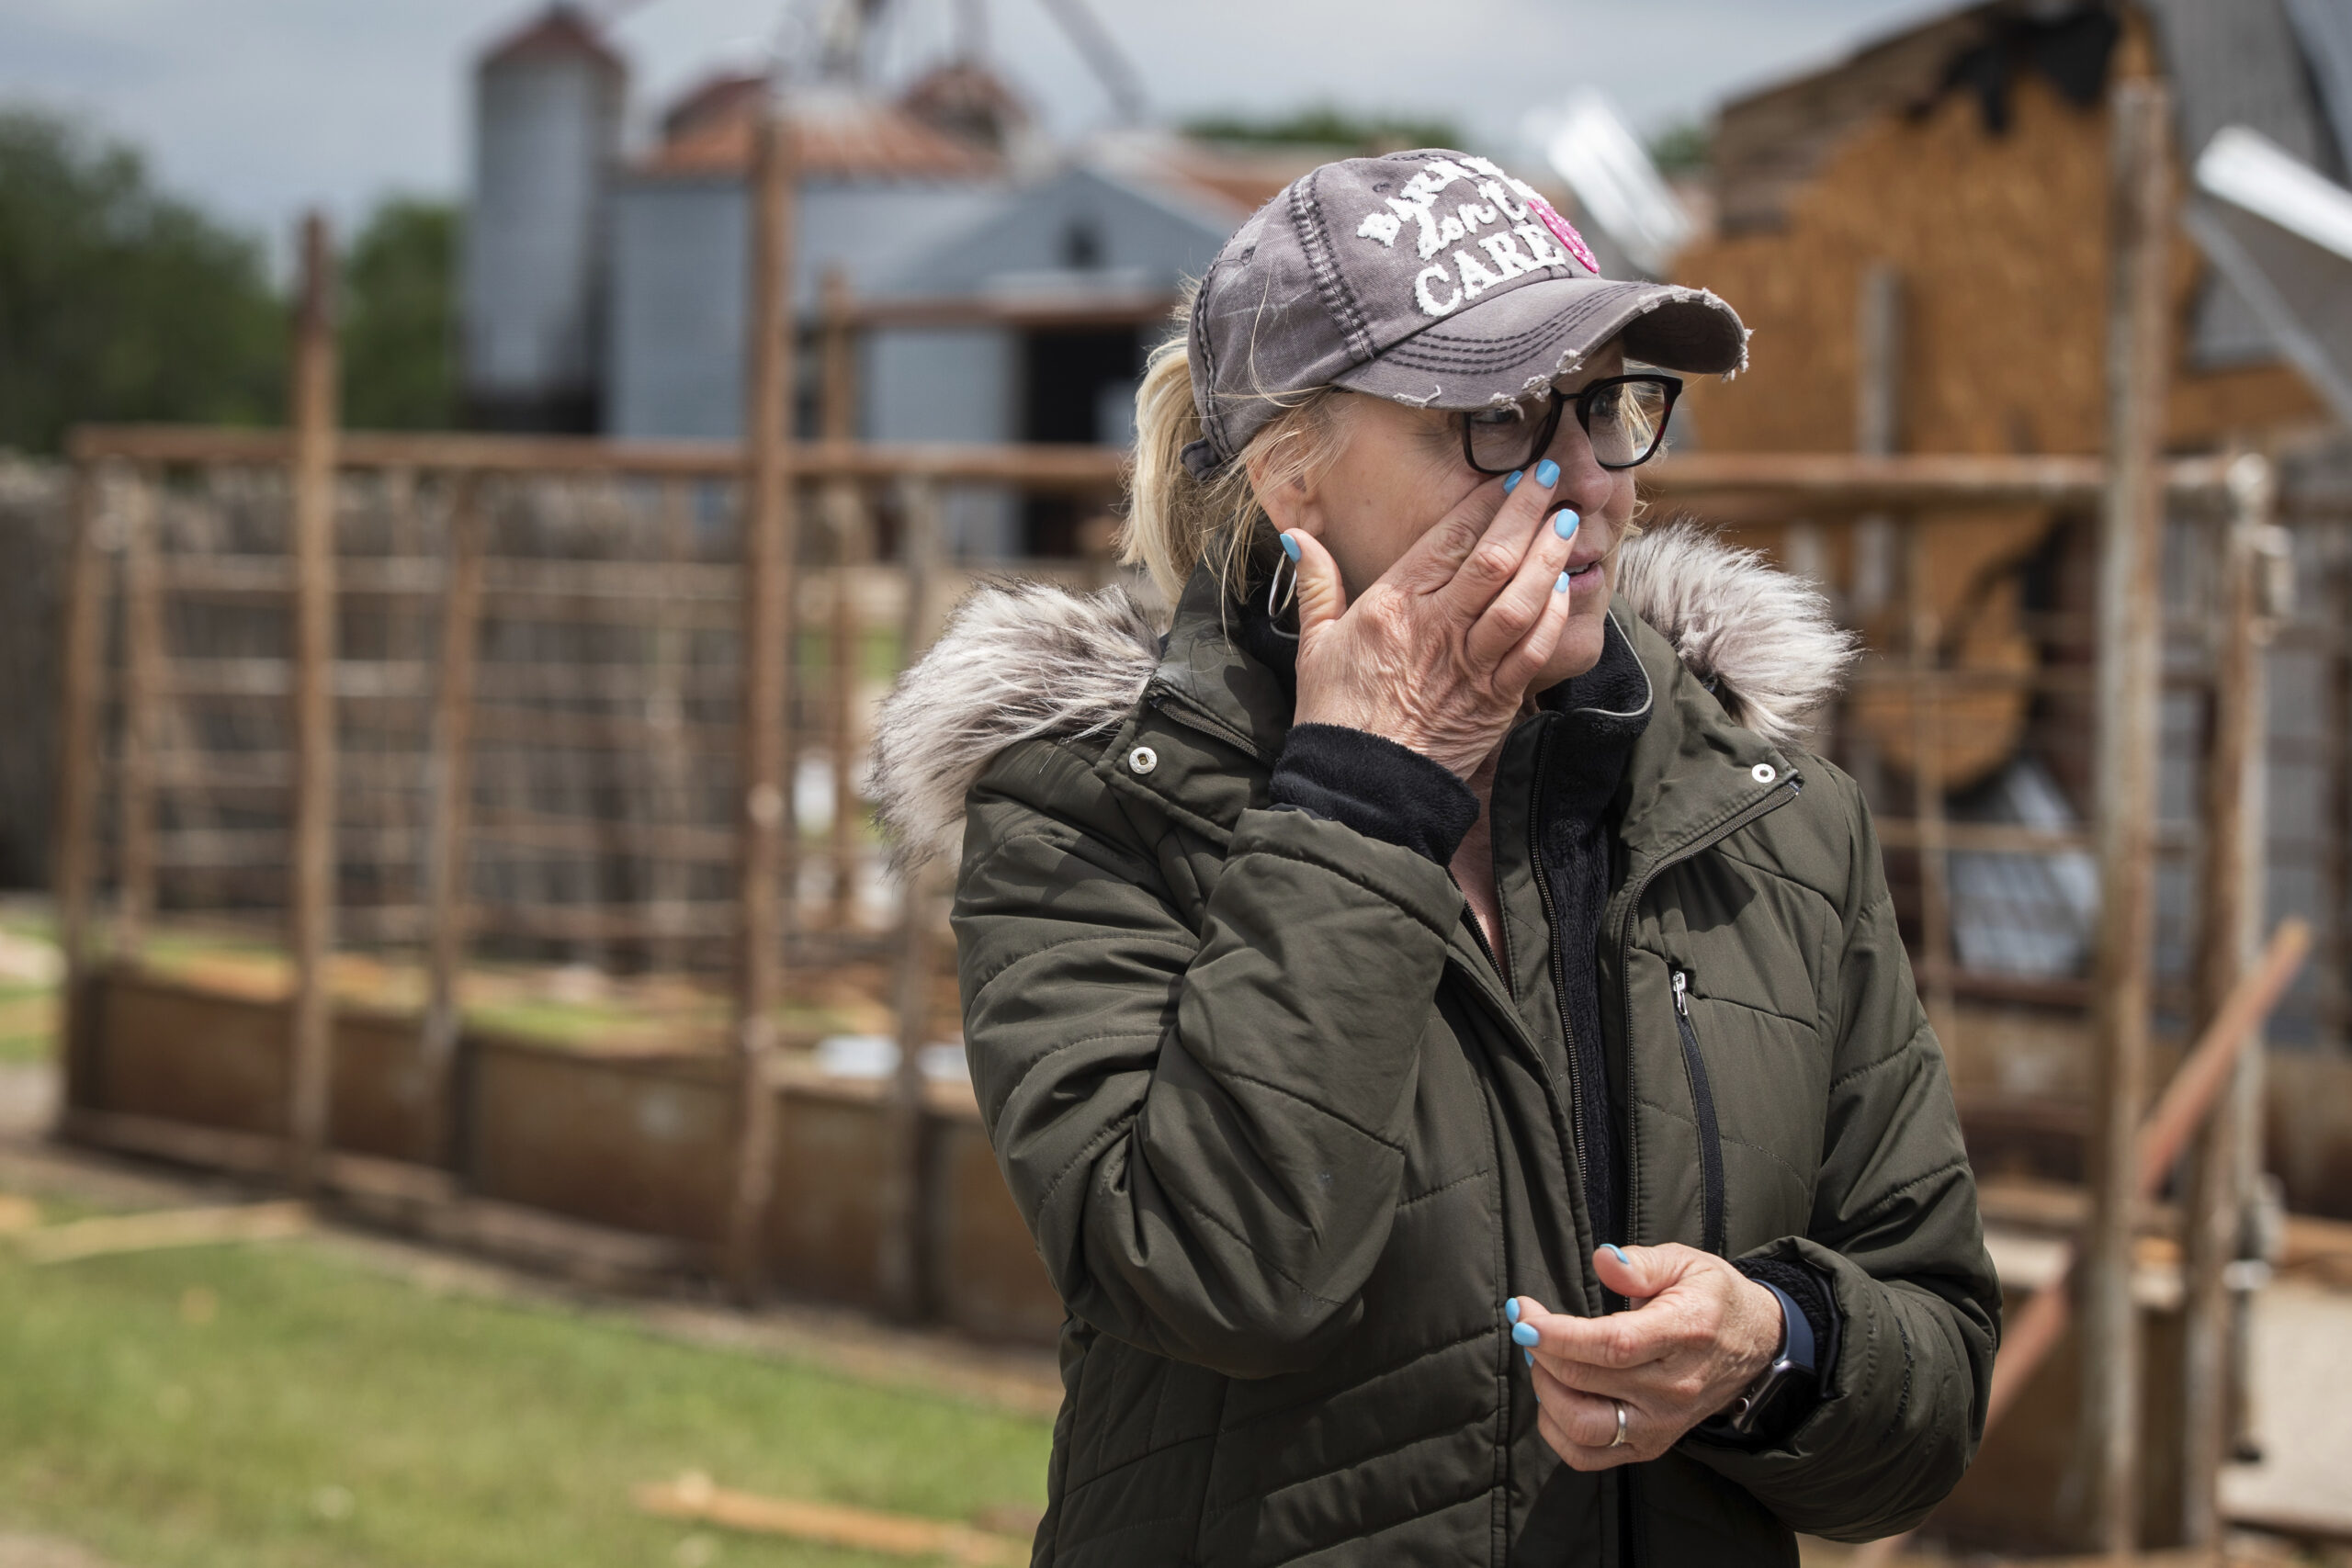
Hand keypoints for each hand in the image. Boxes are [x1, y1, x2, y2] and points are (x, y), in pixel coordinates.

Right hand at [1284, 462, 1581, 777]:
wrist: (1360, 789)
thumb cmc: (1336, 717)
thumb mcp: (1314, 645)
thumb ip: (1316, 585)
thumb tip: (1297, 536)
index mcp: (1390, 608)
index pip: (1447, 540)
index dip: (1484, 503)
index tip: (1508, 479)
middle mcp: (1434, 629)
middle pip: (1492, 558)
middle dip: (1528, 513)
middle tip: (1551, 480)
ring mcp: (1468, 666)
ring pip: (1519, 599)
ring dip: (1548, 557)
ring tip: (1566, 525)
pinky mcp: (1494, 701)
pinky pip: (1532, 650)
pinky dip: (1552, 616)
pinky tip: (1563, 589)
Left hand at [1511, 1244, 1784, 1470]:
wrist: (1755, 1346)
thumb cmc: (1712, 1299)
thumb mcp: (1687, 1263)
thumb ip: (1643, 1263)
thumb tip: (1605, 1261)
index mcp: (1684, 1333)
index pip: (1612, 1345)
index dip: (1559, 1335)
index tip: (1524, 1315)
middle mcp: (1673, 1388)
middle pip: (1587, 1381)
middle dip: (1540, 1350)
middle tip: (1527, 1323)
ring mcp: (1661, 1424)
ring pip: (1583, 1427)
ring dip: (1546, 1391)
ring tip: (1542, 1358)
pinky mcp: (1650, 1446)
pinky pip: (1588, 1456)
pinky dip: (1557, 1429)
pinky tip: (1555, 1394)